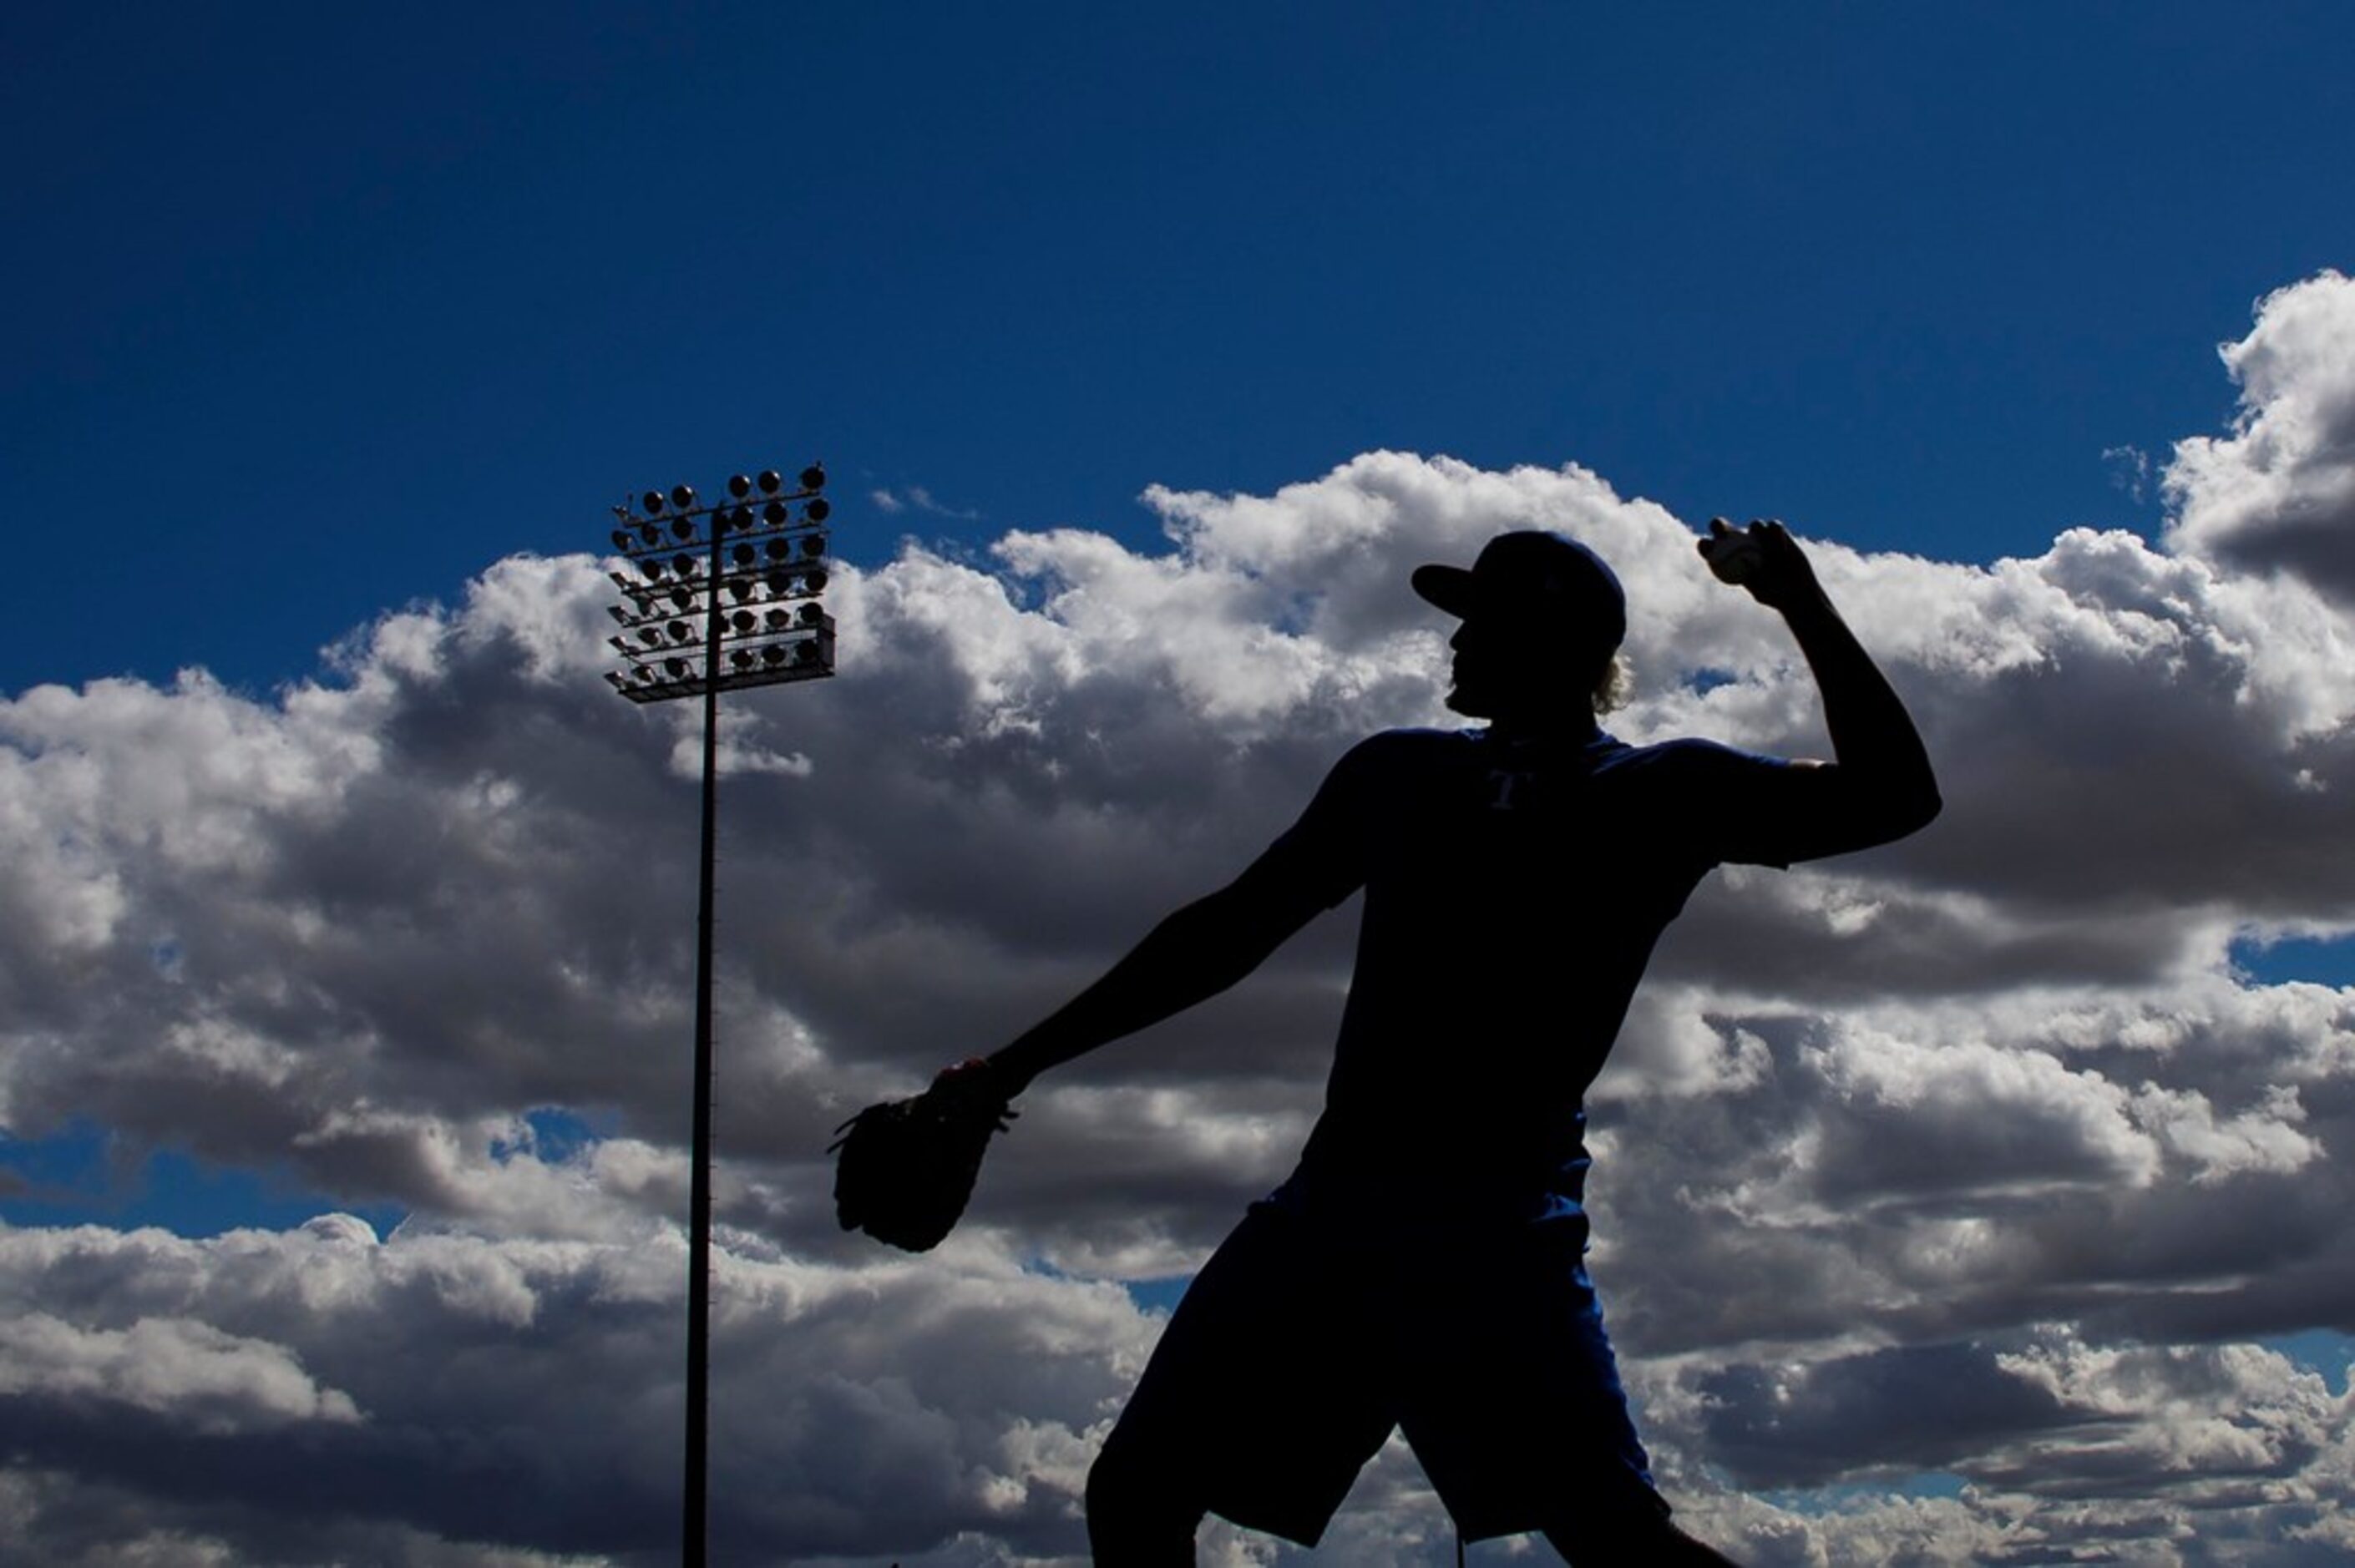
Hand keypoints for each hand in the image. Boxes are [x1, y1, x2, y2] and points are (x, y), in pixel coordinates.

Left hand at [1699, 517, 1819, 611]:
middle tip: (1722, 531)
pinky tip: (1782, 548)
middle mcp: (1742, 544)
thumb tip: (1745, 573)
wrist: (1796, 591)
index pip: (1711, 548)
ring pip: (1755, 525)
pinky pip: (1775, 527)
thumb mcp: (1762, 592)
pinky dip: (1777, 534)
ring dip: (1758, 531)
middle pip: (1725, 528)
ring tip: (1766, 547)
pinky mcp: (1778, 533)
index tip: (1707, 547)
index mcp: (1730, 558)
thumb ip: (1753, 582)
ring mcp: (1760, 537)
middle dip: (1719, 525)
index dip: (1705, 546)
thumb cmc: (1775, 595)